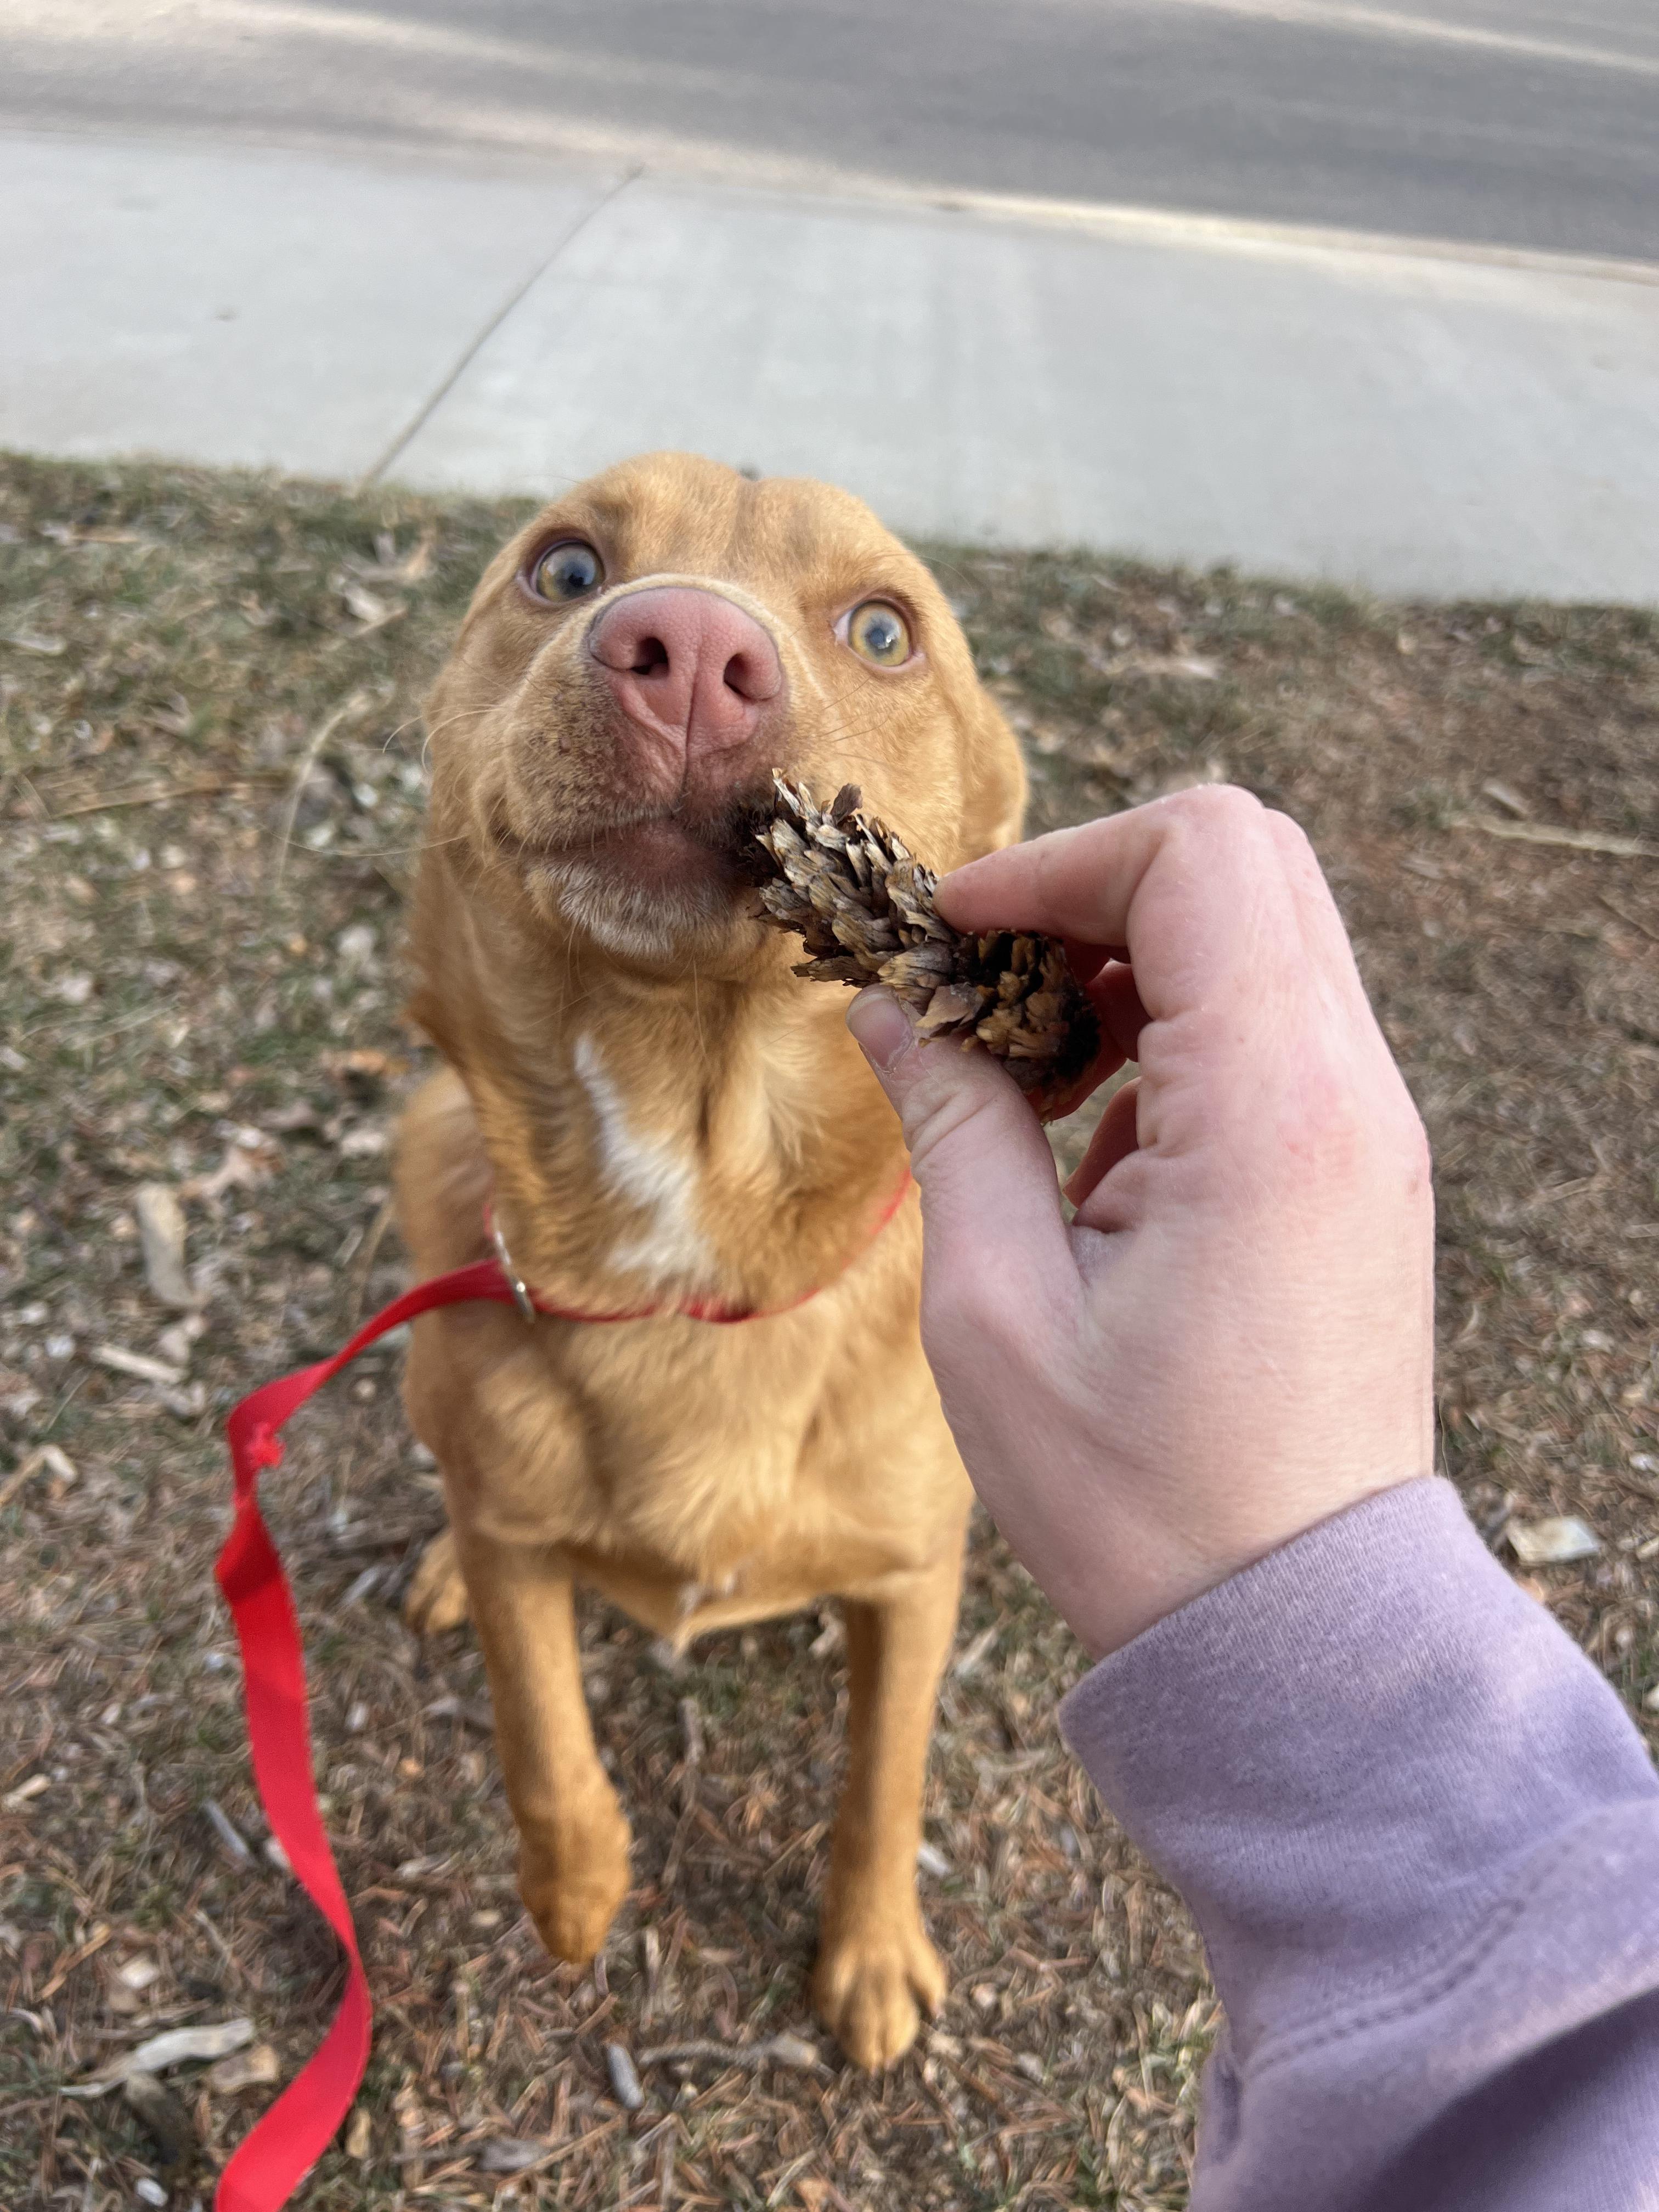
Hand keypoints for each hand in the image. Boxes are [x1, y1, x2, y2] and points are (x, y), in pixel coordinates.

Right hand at [847, 786, 1434, 1658]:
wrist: (1293, 1627)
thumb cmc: (1140, 1496)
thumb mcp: (998, 1309)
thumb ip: (952, 1122)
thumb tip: (891, 1006)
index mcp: (1274, 1108)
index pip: (1196, 853)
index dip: (1053, 861)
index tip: (951, 933)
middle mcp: (1353, 1093)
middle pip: (1243, 864)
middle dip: (1092, 894)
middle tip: (988, 987)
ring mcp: (1372, 1130)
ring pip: (1262, 936)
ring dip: (1130, 967)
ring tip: (1035, 1081)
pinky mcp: (1361, 1169)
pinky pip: (1276, 1027)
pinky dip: (1175, 1037)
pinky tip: (1100, 1148)